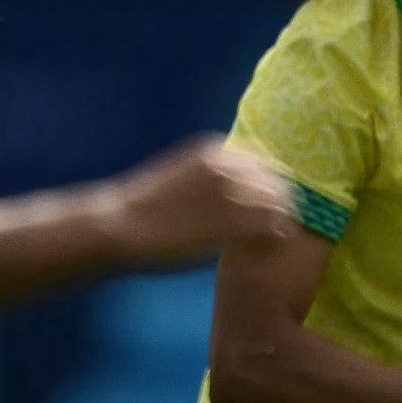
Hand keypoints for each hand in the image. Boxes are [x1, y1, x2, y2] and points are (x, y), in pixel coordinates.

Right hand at [106, 135, 293, 266]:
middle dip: (285, 205)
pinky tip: (268, 251)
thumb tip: (246, 190)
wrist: (116, 226)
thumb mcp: (184, 178)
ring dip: (282, 222)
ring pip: (279, 205)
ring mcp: (230, 192)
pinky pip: (270, 228)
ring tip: (276, 241)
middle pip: (279, 183)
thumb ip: (216, 179)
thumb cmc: (147, 209)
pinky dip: (275, 238)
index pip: (268, 165)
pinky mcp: (228, 220)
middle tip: (284, 227)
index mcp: (217, 152)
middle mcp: (228, 166)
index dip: (276, 188)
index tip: (278, 207)